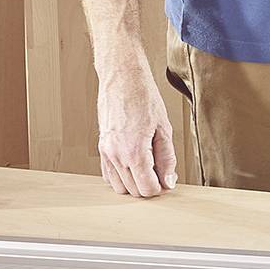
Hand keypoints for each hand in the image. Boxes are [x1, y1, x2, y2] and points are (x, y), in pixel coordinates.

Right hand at [97, 58, 177, 197]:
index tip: (167, 178)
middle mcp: (116, 155)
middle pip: (134, 191)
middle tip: (160, 170)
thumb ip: (167, 159)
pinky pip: (108, 175)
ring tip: (147, 166)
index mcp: (135, 152)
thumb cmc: (143, 97)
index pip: (148, 189)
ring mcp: (106, 152)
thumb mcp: (164, 128)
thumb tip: (168, 181)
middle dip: (149, 186)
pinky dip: (121, 177)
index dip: (161, 188)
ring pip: (120, 187)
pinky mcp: (101, 147)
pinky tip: (133, 164)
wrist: (122, 77)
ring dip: (134, 183)